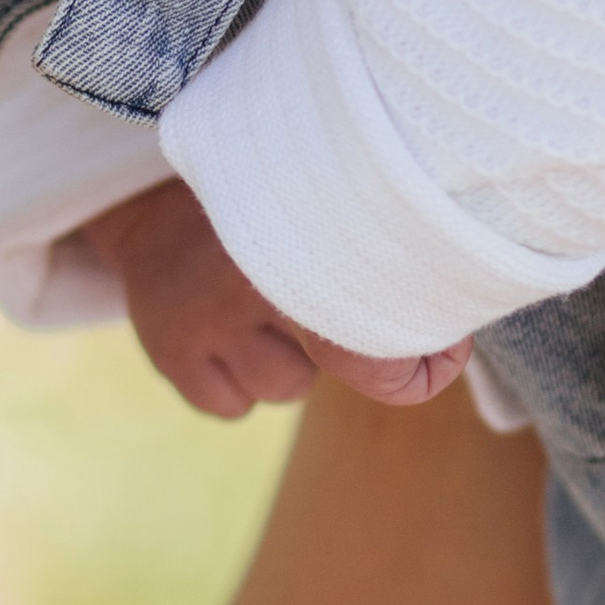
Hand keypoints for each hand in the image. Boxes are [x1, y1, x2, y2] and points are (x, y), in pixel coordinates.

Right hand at [84, 179, 467, 417]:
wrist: (147, 199)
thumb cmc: (266, 209)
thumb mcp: (315, 201)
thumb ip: (377, 247)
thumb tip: (457, 327)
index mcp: (296, 230)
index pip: (374, 331)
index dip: (420, 359)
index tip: (444, 348)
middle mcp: (247, 273)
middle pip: (337, 363)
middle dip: (367, 358)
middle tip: (367, 331)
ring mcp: (203, 317)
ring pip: (288, 387)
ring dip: (289, 361)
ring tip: (266, 308)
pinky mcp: (169, 352)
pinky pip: (234, 405)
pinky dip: (239, 382)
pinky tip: (229, 334)